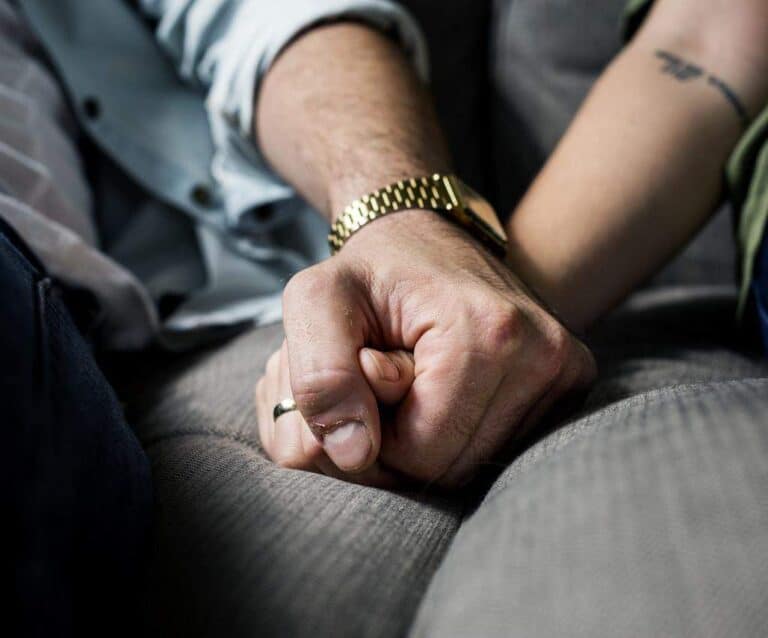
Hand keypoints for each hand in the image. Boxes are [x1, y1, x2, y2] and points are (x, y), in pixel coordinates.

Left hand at [258, 211, 595, 485]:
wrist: (427, 236)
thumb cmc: (369, 271)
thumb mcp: (315, 303)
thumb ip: (320, 379)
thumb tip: (354, 456)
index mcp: (487, 331)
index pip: (423, 454)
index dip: (377, 433)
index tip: (370, 373)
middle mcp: (545, 354)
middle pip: (456, 467)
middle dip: (405, 440)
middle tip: (389, 375)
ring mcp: (565, 369)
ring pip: (479, 463)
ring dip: (433, 436)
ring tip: (417, 377)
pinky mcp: (571, 379)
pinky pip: (504, 445)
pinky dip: (465, 428)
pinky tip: (448, 385)